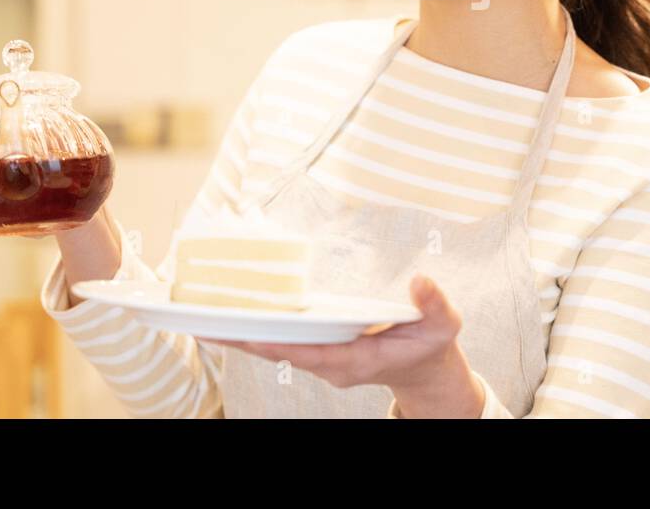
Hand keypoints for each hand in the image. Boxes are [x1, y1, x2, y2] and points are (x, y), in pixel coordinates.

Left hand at [201, 274, 485, 417]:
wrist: (427, 368)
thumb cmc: (432, 344)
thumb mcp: (444, 324)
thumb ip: (434, 304)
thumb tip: (420, 280)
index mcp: (358, 360)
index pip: (313, 354)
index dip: (282, 344)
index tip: (253, 334)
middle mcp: (334, 365)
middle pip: (282, 352)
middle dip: (245, 339)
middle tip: (204, 324)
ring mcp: (325, 360)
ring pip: (278, 348)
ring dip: (243, 335)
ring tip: (205, 319)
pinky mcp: (321, 351)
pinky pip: (284, 342)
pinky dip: (259, 331)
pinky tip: (235, 318)